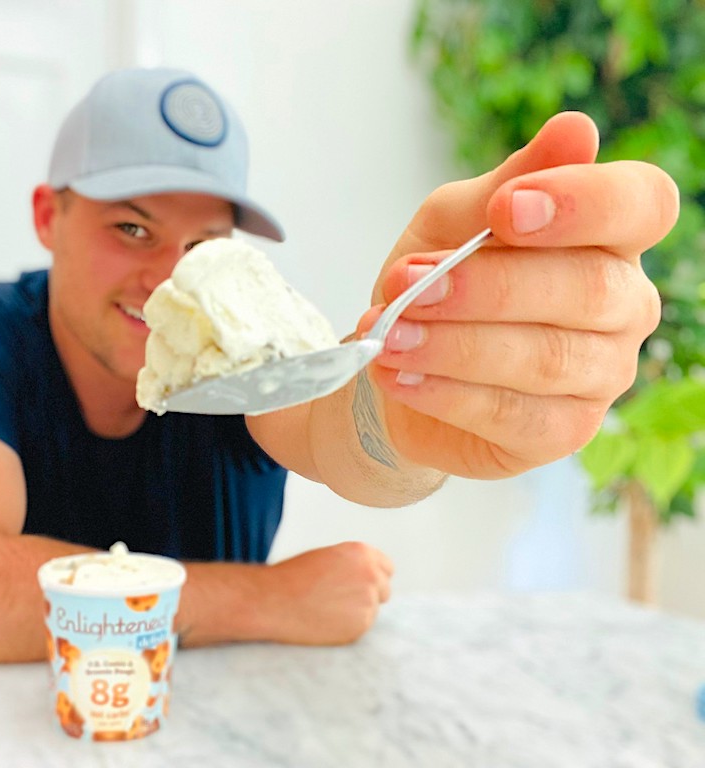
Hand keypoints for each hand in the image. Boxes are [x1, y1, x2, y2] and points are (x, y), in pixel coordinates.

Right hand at [262, 542, 392, 644]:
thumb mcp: (327, 557)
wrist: (274, 600)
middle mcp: (370, 576)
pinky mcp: (360, 626)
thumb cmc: (293, 577)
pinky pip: (360, 627)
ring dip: (356, 612)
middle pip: (384, 591)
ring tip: (325, 609)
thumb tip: (366, 578)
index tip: (361, 584)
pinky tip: (324, 620)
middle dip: (368, 595)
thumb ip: (352, 565)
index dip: (372, 577)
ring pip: (371, 611)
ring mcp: (368, 602)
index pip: (387, 568)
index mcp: (362, 553)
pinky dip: (347, 627)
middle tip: (341, 600)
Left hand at [356, 111, 677, 478]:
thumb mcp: (453, 222)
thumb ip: (505, 184)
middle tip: (408, 285)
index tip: (504, 209)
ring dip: (455, 344)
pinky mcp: (562, 432)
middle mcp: (622, 305)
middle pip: (588, 288)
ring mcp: (601, 375)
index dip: (584, 203)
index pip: (643, 204)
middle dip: (487, 286)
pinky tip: (398, 375)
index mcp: (608, 237)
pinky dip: (446, 392)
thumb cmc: (438, 281)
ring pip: (547, 358)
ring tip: (387, 335)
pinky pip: (514, 414)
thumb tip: (575, 130)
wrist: (399, 362)